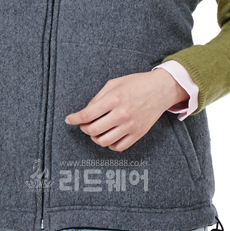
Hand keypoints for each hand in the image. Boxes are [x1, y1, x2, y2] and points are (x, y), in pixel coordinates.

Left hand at [65, 68, 189, 151]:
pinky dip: (109, 144)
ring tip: (95, 130)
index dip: (74, 119)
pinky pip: (118, 147)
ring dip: (95, 137)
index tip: (69, 120)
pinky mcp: (138, 134)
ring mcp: (131, 126)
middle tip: (83, 124)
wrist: (160, 89)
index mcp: (114, 99)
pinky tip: (108, 135)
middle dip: (84, 128)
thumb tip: (86, 112)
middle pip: (93, 130)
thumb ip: (98, 98)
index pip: (87, 114)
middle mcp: (122, 114)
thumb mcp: (114, 83)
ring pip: (104, 141)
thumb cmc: (136, 83)